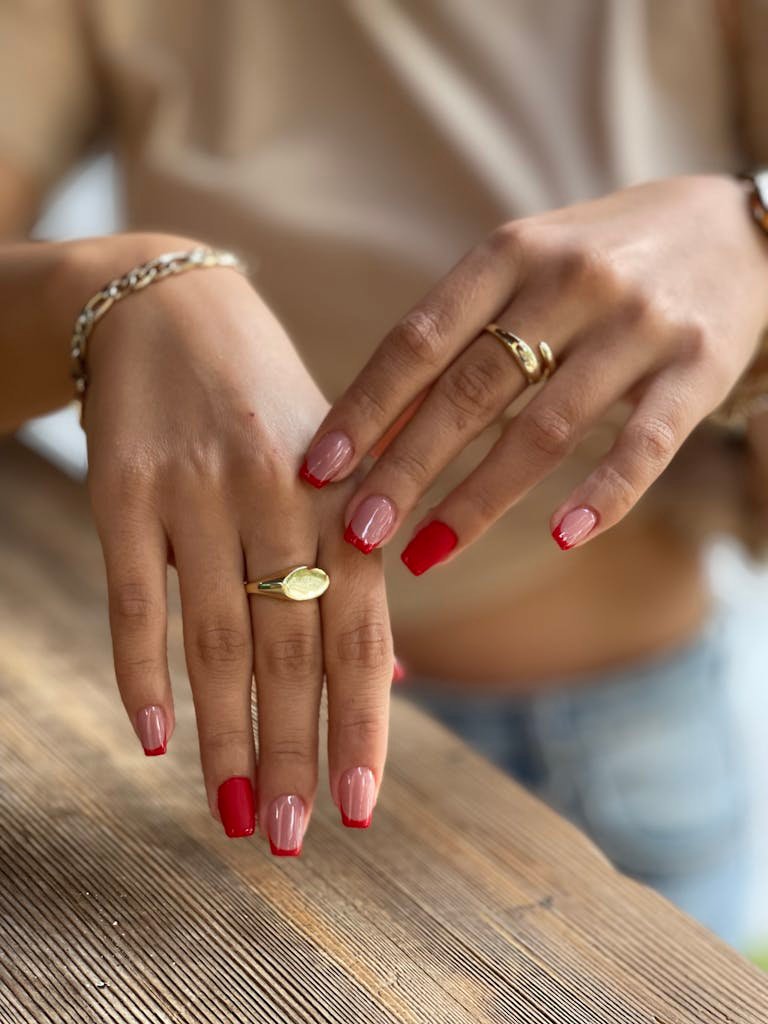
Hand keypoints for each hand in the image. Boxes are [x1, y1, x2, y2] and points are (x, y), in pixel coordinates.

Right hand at [73, 233, 392, 850]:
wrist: (170, 304)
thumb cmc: (266, 404)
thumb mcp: (334, 470)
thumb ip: (361, 573)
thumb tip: (395, 680)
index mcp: (343, 496)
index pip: (361, 631)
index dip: (361, 723)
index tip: (358, 811)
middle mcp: (281, 498)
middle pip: (291, 648)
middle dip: (294, 749)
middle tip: (290, 840)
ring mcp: (199, 493)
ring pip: (217, 634)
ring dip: (226, 732)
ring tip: (233, 816)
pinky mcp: (124, 488)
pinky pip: (134, 594)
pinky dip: (141, 669)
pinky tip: (154, 737)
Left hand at [299, 175, 767, 571]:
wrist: (733, 227)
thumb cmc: (598, 261)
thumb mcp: (521, 270)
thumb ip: (454, 336)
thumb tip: (371, 431)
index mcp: (509, 252)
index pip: (419, 340)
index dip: (364, 409)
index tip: (320, 470)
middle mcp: (569, 281)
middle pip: (472, 390)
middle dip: (407, 468)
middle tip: (357, 533)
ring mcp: (637, 324)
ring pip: (545, 426)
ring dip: (479, 499)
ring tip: (427, 553)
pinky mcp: (697, 366)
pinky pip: (643, 443)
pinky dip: (603, 495)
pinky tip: (562, 539)